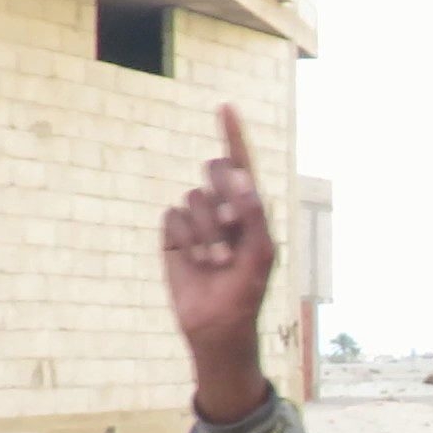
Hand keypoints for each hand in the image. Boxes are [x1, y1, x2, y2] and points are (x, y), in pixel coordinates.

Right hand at [163, 105, 274, 421]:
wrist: (217, 325)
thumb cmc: (247, 291)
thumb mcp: (261, 252)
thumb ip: (254, 213)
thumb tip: (241, 177)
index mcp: (250, 208)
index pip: (241, 163)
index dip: (233, 135)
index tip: (225, 107)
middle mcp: (223, 208)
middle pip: (213, 171)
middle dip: (222, 194)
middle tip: (232, 227)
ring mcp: (196, 221)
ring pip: (192, 197)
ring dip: (206, 230)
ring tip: (218, 260)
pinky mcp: (173, 236)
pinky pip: (172, 217)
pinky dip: (186, 239)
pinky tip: (197, 261)